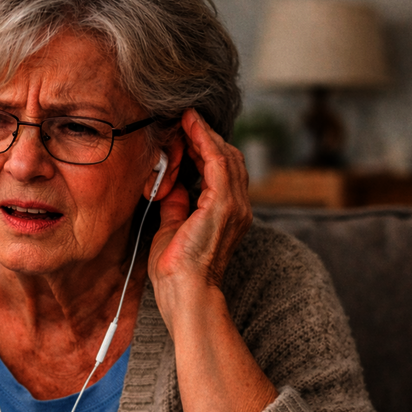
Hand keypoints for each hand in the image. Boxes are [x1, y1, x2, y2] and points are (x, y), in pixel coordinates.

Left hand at [148, 108, 251, 303]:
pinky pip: (217, 161)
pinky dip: (204, 140)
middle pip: (228, 159)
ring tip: (186, 119)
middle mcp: (239, 208)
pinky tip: (191, 127)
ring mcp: (235, 205)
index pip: (223, 172)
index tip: (186, 133)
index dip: (205, 149)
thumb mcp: (173, 228)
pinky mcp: (223, 204)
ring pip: (225, 156)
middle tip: (183, 121)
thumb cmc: (176, 271)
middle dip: (205, 138)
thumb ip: (177, 205)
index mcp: (228, 215)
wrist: (185, 292)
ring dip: (204, 135)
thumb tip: (173, 186)